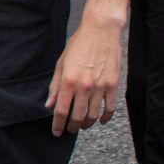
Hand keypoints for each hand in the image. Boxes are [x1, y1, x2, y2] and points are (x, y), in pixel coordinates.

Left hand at [46, 14, 124, 134]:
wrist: (101, 31)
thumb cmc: (78, 45)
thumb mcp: (61, 64)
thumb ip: (55, 86)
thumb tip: (50, 104)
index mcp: (69, 81)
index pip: (62, 110)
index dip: (58, 124)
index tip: (56, 132)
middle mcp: (84, 86)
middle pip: (77, 116)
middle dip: (72, 127)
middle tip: (69, 130)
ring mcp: (100, 87)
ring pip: (93, 114)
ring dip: (86, 124)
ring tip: (81, 126)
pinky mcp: (113, 85)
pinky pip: (110, 107)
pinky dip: (105, 117)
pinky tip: (101, 120)